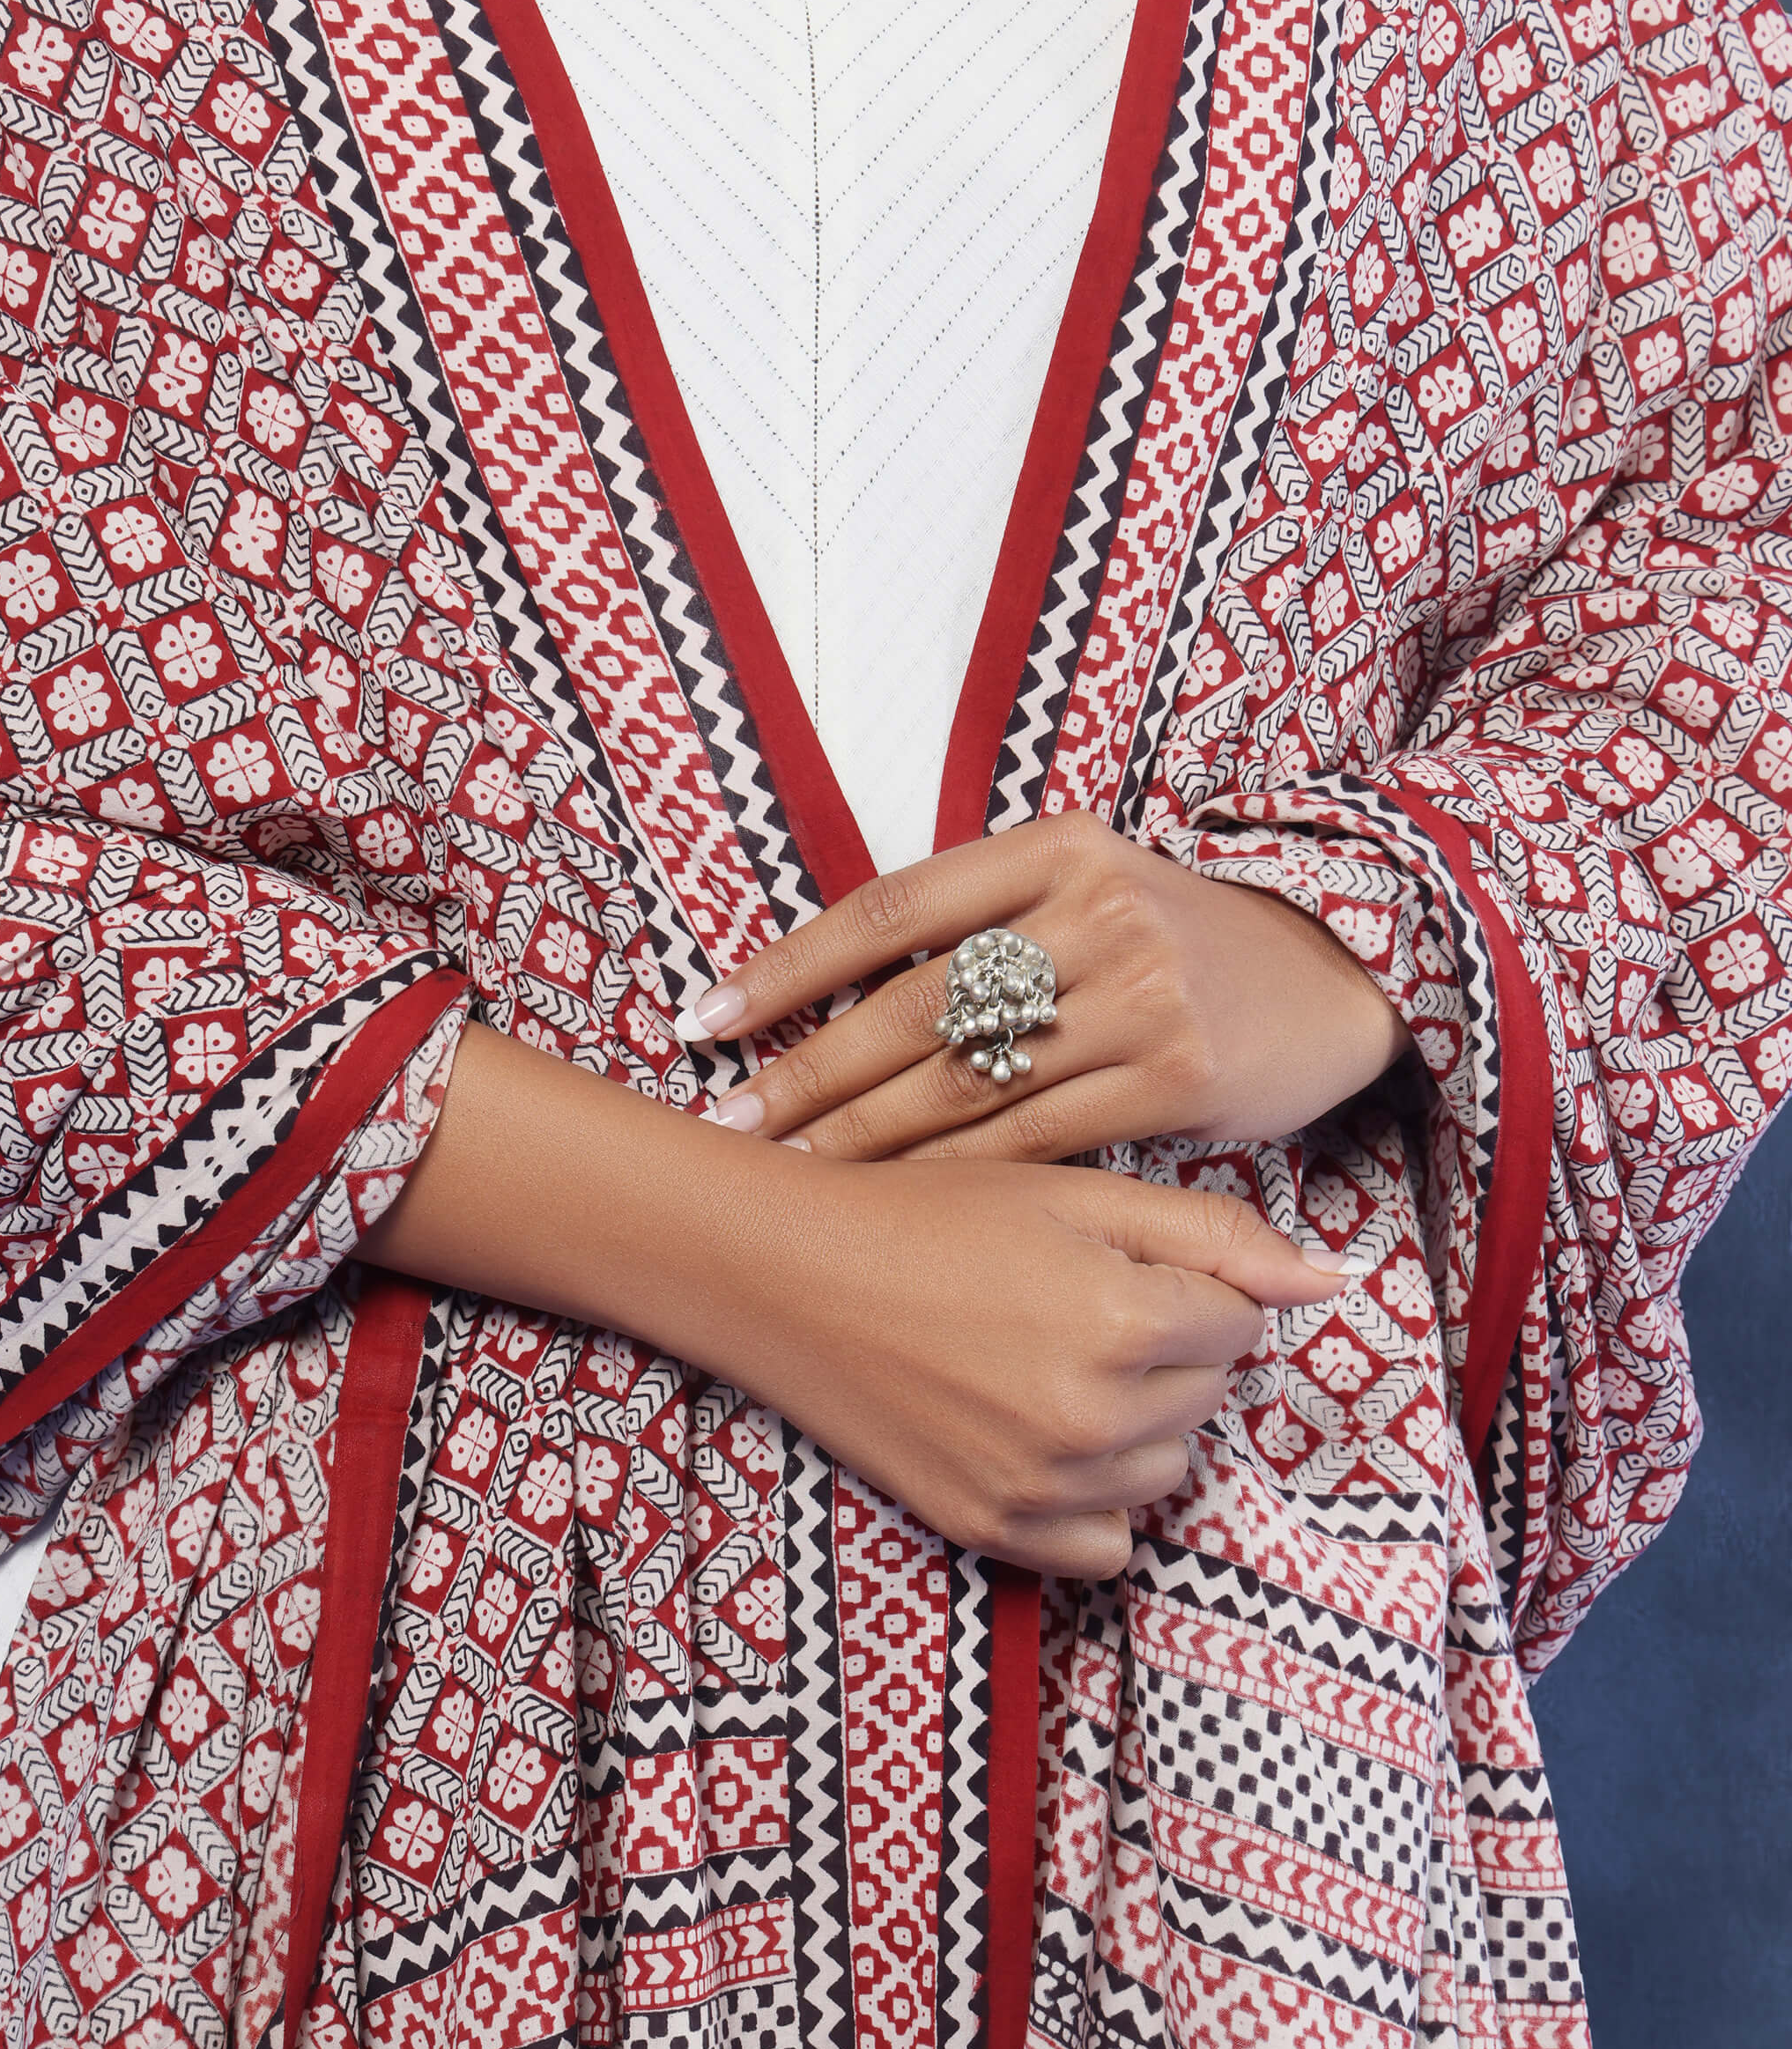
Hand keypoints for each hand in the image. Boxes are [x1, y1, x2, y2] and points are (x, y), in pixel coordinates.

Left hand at [682, 813, 1411, 1159]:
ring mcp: (1139, 994)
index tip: (710, 1016)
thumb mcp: (1090, 888)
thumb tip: (832, 990)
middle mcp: (1094, 910)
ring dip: (864, 1135)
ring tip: (785, 1170)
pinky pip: (1035, 1138)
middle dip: (810, 1070)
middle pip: (917, 1004)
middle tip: (726, 1120)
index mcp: (1056, 845)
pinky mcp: (1176, 1077)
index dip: (791, 965)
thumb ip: (984, 922)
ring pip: (967, 1080)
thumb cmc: (1181, 941)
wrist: (1339, 972)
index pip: (892, 906)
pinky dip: (954, 1174)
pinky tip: (892, 1203)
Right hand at [720, 1156, 1345, 1574]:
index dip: (1184, 1287)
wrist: (785, 1278)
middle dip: (1167, 1352)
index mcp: (1127, 1321)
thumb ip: (1216, 1237)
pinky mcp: (992, 1528)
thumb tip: (1333, 1283)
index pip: (1240, 1325)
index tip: (1108, 1266)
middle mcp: (1093, 1418)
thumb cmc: (929, 1216)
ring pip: (1167, 1468)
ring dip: (1138, 1423)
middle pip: (1208, 1398)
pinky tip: (1044, 1440)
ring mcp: (1040, 1485)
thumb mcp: (1077, 1195)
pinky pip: (1106, 1546)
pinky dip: (1097, 1500)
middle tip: (1070, 1306)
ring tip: (1049, 1365)